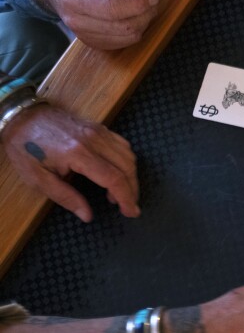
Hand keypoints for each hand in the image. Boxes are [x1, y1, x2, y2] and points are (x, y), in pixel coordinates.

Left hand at [0, 104, 139, 221]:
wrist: (22, 117)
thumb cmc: (27, 149)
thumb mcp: (38, 179)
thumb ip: (65, 197)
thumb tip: (87, 215)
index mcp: (78, 154)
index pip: (114, 178)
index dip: (126, 197)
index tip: (130, 212)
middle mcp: (94, 141)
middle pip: (126, 167)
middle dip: (133, 190)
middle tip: (130, 207)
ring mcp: (99, 132)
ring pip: (129, 155)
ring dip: (131, 176)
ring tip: (121, 193)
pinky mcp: (100, 128)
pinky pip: (123, 145)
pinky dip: (127, 162)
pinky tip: (119, 172)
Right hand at [23, 0, 158, 49]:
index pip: (112, 9)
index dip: (137, 4)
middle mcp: (77, 21)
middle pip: (124, 26)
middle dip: (145, 12)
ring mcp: (84, 35)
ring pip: (127, 37)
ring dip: (143, 21)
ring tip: (143, 3)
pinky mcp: (93, 42)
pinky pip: (123, 42)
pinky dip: (135, 29)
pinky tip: (133, 14)